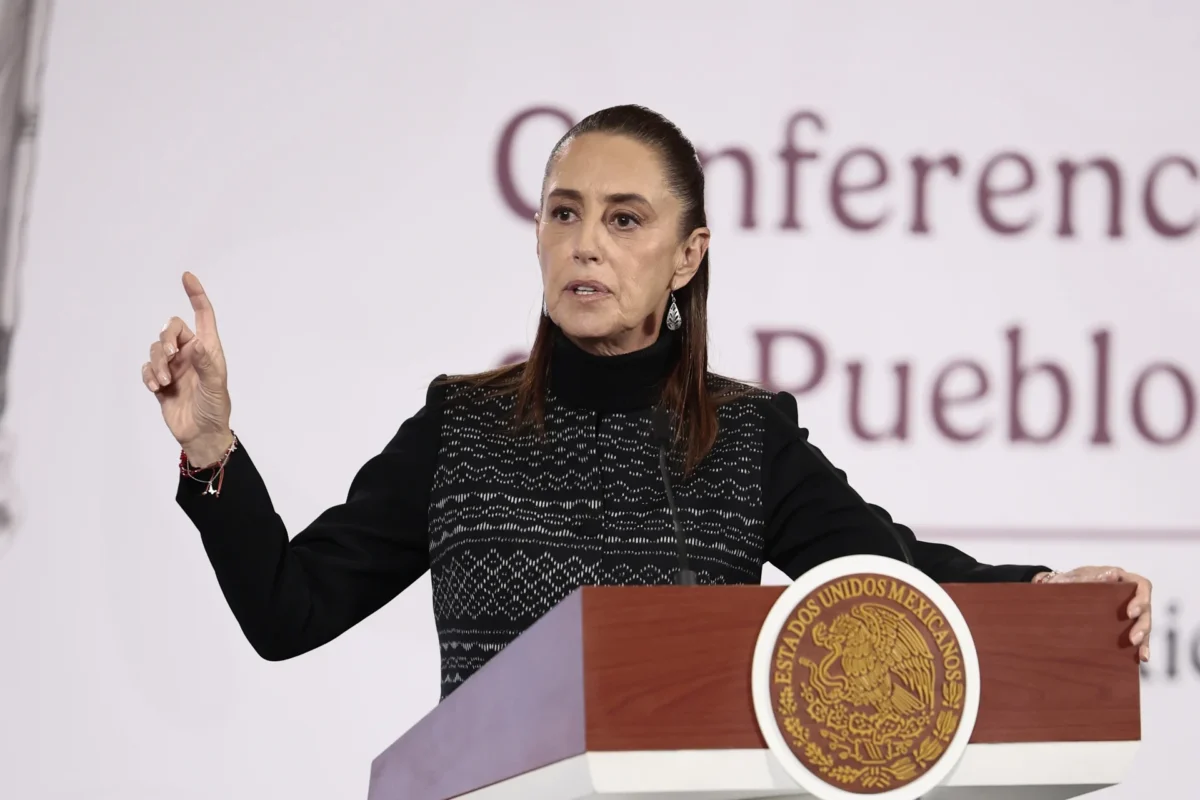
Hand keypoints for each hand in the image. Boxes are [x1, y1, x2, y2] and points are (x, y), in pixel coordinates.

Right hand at [141, 272, 232, 464]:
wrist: (200, 434)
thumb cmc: (215, 409)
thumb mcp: (215, 386)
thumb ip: (206, 364)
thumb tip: (197, 344)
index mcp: (208, 349)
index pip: (203, 315)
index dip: (196, 295)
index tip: (187, 277)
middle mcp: (191, 353)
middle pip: (171, 329)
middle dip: (166, 340)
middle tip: (169, 358)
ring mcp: (175, 366)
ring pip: (156, 349)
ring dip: (156, 363)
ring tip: (163, 382)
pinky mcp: (160, 380)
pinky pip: (146, 367)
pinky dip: (148, 375)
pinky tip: (156, 388)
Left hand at [1034, 567, 1151, 661]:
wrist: (1057, 593)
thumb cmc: (1069, 581)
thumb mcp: (1077, 577)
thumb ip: (1091, 576)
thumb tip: (1112, 574)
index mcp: (1121, 579)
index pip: (1141, 585)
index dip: (1141, 599)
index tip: (1129, 613)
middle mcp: (1128, 595)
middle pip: (1145, 609)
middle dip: (1141, 625)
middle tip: (1133, 639)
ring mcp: (1127, 611)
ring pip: (1143, 624)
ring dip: (1144, 638)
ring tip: (1139, 652)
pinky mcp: (1123, 625)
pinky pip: (1137, 636)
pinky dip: (1140, 647)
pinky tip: (1140, 657)